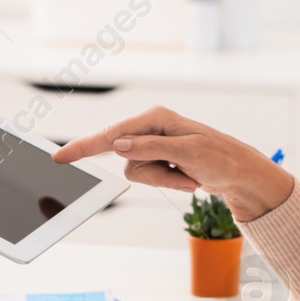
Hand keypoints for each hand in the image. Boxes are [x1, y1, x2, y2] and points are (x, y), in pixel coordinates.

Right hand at [51, 106, 293, 222]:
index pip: (111, 136)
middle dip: (155, 174)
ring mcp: (154, 144)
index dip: (84, 147)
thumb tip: (117, 145)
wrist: (240, 173)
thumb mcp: (187, 153)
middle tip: (184, 175)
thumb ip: (150, 148)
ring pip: (136, 172)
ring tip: (190, 175)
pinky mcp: (158, 158)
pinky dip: (169, 181)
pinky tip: (188, 176)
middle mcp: (150, 128)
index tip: (59, 157)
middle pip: (126, 159)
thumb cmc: (220, 158)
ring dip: (165, 180)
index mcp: (155, 118)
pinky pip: (148, 177)